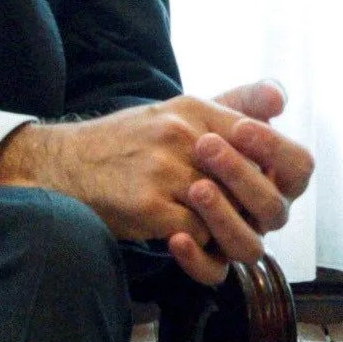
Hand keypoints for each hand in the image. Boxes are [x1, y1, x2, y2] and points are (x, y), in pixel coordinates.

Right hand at [0, 79, 316, 283]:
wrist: (61, 166)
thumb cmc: (125, 144)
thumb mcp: (176, 111)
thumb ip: (232, 105)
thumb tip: (281, 98)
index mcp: (195, 110)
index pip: (261, 137)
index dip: (273, 168)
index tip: (264, 182)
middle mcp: (184, 134)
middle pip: (252, 180)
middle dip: (251, 205)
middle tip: (242, 215)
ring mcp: (166, 170)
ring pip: (227, 212)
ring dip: (221, 226)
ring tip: (202, 222)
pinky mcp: (149, 205)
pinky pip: (199, 234)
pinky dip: (196, 243)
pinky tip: (177, 235)